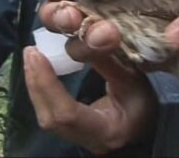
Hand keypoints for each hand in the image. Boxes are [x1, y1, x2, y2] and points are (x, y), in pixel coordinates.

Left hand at [23, 46, 156, 153]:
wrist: (148, 124)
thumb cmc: (145, 102)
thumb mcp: (134, 79)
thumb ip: (108, 62)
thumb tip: (82, 37)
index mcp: (106, 131)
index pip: (68, 113)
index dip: (49, 84)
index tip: (38, 55)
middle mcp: (89, 141)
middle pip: (50, 118)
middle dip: (36, 83)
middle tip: (30, 51)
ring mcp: (78, 139)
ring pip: (46, 118)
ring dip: (35, 86)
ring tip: (32, 57)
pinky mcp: (71, 131)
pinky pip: (49, 113)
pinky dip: (41, 90)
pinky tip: (39, 70)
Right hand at [38, 0, 178, 64]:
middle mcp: (112, 7)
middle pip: (67, 20)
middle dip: (64, 20)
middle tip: (77, 19)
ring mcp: (129, 37)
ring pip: (92, 49)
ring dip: (97, 41)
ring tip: (115, 32)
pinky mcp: (150, 60)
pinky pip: (142, 60)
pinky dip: (167, 43)